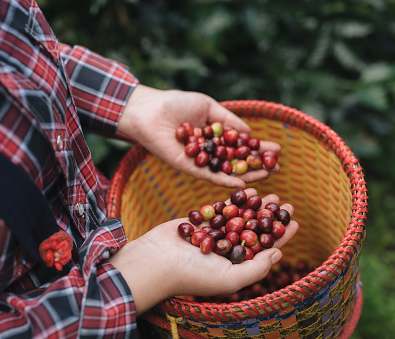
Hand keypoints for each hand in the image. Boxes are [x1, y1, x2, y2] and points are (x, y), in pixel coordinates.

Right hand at [107, 189, 298, 314]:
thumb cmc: (193, 274)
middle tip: (287, 204)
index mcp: (235, 267)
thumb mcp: (231, 279)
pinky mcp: (200, 222)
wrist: (157, 260)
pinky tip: (249, 191)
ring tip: (272, 196)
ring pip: (239, 218)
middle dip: (270, 218)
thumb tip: (278, 254)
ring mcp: (212, 236)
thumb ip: (256, 268)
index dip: (281, 237)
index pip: (264, 251)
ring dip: (256, 207)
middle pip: (254, 231)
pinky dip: (234, 200)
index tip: (296, 223)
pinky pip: (221, 209)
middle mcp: (225, 251)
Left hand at [117, 85, 280, 187]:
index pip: (242, 145)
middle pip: (238, 161)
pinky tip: (242, 183)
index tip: (278, 150)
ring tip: (268, 175)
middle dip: (258, 164)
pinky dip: (226, 181)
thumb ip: (229, 120)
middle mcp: (210, 152)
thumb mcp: (209, 107)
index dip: (259, 148)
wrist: (151, 111)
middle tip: (278, 167)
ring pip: (228, 171)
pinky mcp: (190, 168)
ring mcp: (201, 162)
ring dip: (248, 175)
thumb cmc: (177, 104)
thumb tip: (249, 132)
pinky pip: (210, 176)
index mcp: (215, 137)